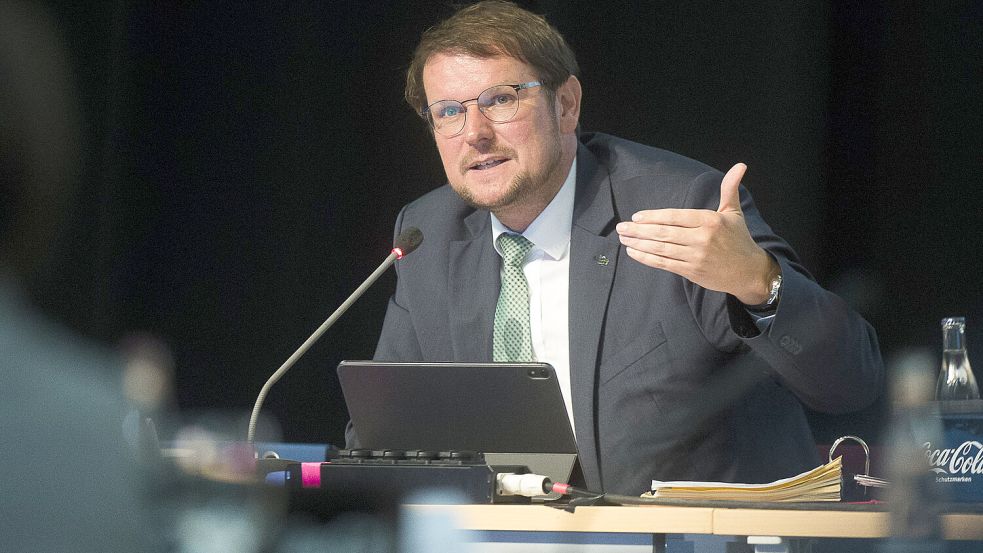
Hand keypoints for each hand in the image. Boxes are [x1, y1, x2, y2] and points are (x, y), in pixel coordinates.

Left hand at [615, 163, 777, 304]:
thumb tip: (740, 165)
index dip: (654, 217)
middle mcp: (701, 239)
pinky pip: (664, 264)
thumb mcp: (734, 212)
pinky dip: (647, 258)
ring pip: (661, 249)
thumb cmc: (739, 239)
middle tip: (622, 227)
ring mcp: (695, 257)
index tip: (637, 216)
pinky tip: (634, 252)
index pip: (675, 217)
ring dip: (639, 244)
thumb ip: (729, 188)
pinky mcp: (691, 271)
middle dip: (640, 230)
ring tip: (623, 238)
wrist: (749, 272)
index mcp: (709, 221)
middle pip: (664, 233)